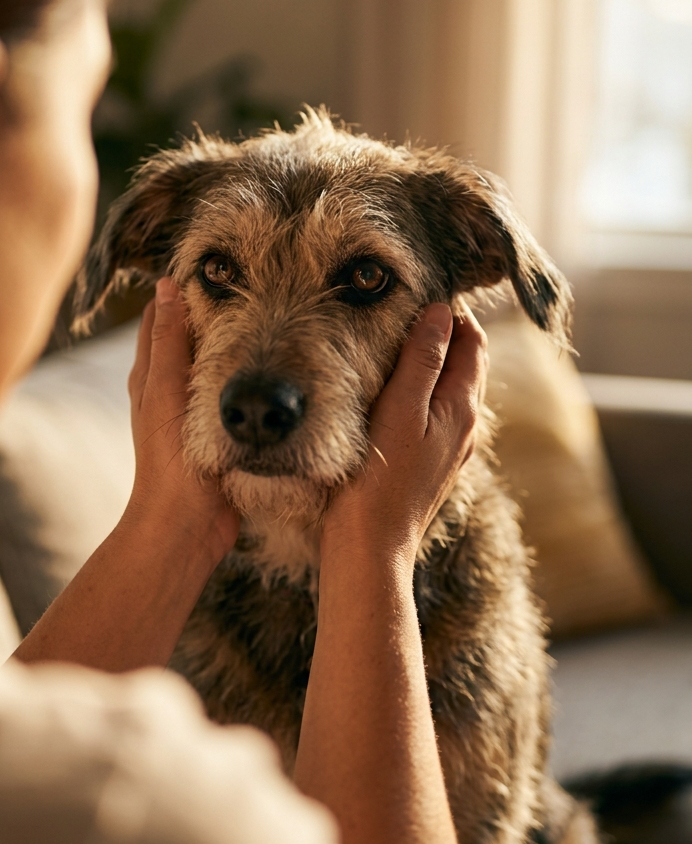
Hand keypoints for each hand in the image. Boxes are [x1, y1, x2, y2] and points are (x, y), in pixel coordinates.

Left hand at [127, 276, 239, 565]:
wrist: (184, 527)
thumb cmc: (170, 462)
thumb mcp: (167, 392)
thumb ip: (169, 340)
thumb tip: (166, 285)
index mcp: (149, 375)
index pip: (161, 316)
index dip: (182, 290)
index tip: (216, 267)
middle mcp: (167, 389)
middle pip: (188, 336)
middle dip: (211, 311)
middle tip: (251, 285)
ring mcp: (193, 411)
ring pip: (212, 362)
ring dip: (232, 342)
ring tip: (267, 316)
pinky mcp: (217, 431)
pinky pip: (230, 392)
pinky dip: (243, 375)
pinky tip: (270, 370)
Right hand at [322, 304, 486, 563]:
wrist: (370, 549)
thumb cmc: (379, 479)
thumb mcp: (399, 409)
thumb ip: (422, 359)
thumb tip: (441, 311)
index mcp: (462, 408)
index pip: (473, 341)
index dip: (451, 313)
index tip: (418, 295)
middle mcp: (466, 428)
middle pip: (468, 364)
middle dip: (446, 334)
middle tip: (406, 312)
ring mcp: (452, 449)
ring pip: (453, 390)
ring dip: (434, 363)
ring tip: (398, 345)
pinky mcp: (433, 465)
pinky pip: (438, 414)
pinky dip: (425, 392)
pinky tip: (395, 394)